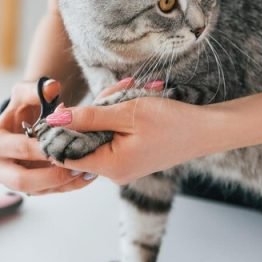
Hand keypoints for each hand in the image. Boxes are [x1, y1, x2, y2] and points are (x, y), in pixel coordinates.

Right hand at [0, 79, 96, 194]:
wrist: (25, 122)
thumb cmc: (24, 107)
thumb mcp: (27, 93)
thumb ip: (38, 89)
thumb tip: (52, 88)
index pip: (19, 149)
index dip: (43, 147)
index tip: (66, 143)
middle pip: (22, 180)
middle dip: (51, 174)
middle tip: (76, 165)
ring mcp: (11, 181)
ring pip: (37, 191)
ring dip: (62, 183)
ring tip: (85, 170)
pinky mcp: (28, 188)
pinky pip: (49, 192)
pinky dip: (68, 186)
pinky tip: (86, 175)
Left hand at [45, 87, 207, 185]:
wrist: (206, 130)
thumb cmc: (172, 122)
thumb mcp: (127, 113)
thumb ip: (89, 117)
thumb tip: (56, 120)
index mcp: (111, 166)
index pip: (65, 155)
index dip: (59, 131)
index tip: (63, 106)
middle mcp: (114, 172)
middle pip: (83, 140)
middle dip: (93, 111)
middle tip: (119, 89)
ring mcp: (123, 166)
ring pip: (98, 134)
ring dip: (109, 108)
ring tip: (133, 89)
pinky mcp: (131, 157)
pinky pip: (113, 135)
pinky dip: (119, 116)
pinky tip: (135, 98)